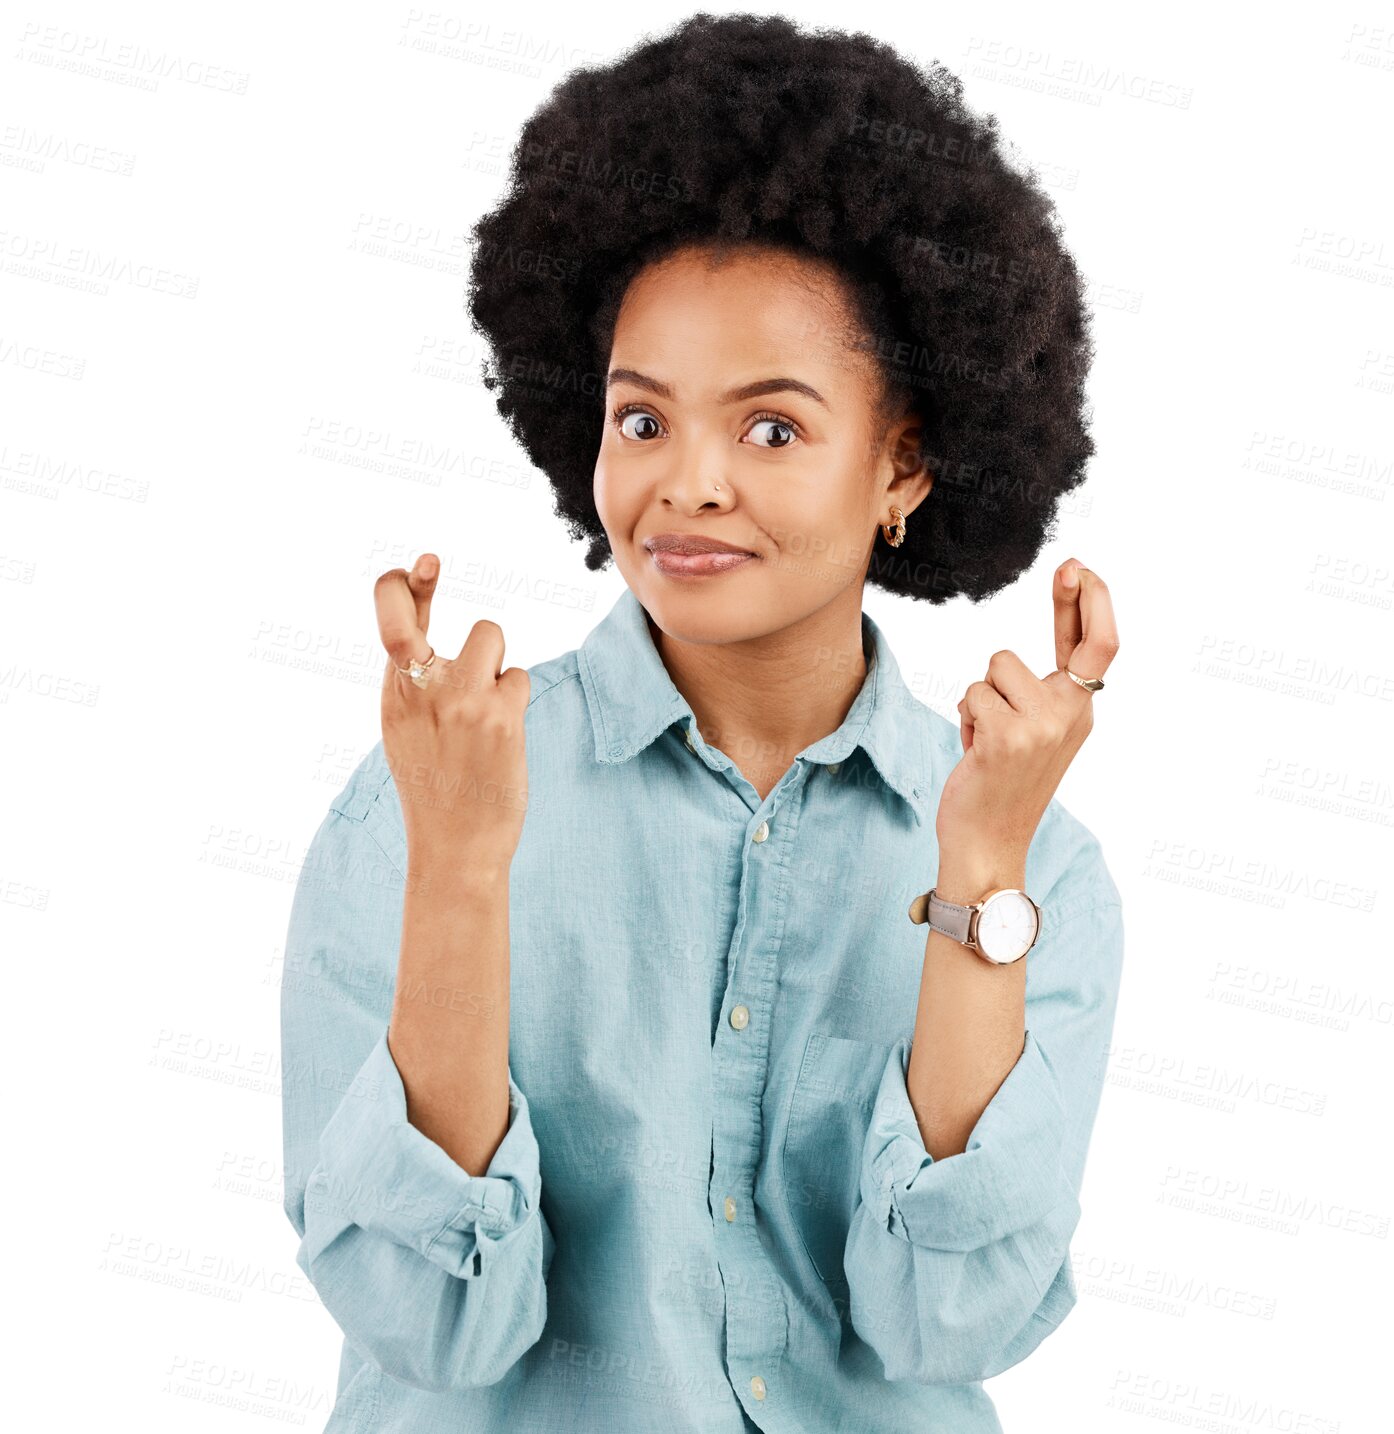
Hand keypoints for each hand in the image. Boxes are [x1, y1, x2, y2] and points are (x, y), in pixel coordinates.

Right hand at [375, 553, 530, 872]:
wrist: (454, 848)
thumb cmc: (435, 787)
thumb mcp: (406, 729)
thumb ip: (414, 680)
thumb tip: (422, 629)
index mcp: (394, 693)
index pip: (388, 618)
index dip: (404, 581)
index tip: (426, 564)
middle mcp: (420, 688)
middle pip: (427, 611)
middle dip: (429, 585)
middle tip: (431, 562)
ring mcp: (459, 698)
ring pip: (489, 637)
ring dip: (495, 666)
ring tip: (485, 711)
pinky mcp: (498, 714)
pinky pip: (517, 677)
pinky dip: (514, 700)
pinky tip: (502, 736)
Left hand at [935, 558, 1117, 881]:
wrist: (988, 841)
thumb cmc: (1001, 783)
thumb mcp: (1033, 735)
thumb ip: (1036, 695)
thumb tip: (1009, 663)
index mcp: (1080, 713)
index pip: (1098, 648)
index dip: (1092, 602)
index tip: (1078, 566)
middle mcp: (1071, 716)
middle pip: (1072, 640)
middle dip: (1075, 597)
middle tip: (1072, 564)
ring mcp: (1041, 726)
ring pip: (997, 667)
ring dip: (980, 696)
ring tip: (985, 736)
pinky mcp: (1005, 737)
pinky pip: (972, 693)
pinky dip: (965, 717)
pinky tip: (974, 751)